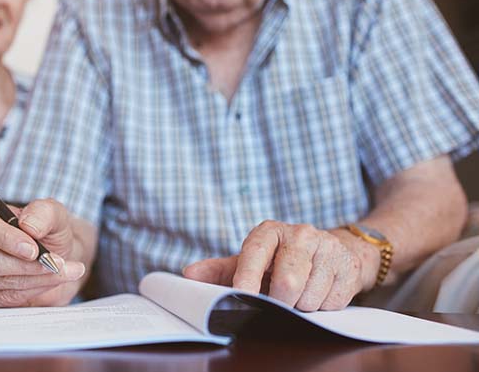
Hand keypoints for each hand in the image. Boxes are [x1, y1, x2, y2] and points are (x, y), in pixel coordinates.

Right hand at [0, 198, 86, 306]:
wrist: (56, 255)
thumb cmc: (47, 230)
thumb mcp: (53, 213)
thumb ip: (43, 212)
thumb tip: (29, 226)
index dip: (5, 239)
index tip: (33, 249)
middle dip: (25, 264)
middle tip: (55, 262)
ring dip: (37, 277)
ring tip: (62, 269)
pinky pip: (7, 298)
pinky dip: (35, 289)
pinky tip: (51, 279)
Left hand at [183, 220, 365, 310]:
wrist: (333, 250)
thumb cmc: (282, 259)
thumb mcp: (251, 261)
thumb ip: (219, 270)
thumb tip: (188, 275)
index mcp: (269, 231)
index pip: (256, 252)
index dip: (247, 276)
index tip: (241, 294)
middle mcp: (300, 234)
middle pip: (288, 281)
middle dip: (280, 301)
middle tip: (278, 301)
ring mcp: (328, 248)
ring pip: (310, 297)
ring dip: (302, 306)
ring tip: (299, 293)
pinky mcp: (349, 266)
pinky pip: (332, 302)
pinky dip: (323, 306)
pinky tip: (320, 291)